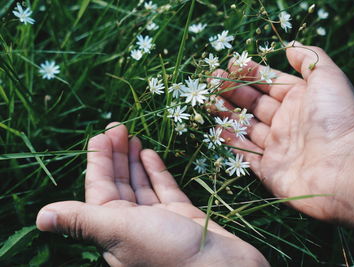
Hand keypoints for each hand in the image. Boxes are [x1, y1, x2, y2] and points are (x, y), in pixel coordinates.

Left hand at [36, 123, 267, 266]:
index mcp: (114, 231)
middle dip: (115, 156)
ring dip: (133, 161)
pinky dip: (155, 172)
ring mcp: (159, 221)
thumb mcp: (121, 232)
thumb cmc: (169, 252)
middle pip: (119, 184)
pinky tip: (149, 155)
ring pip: (140, 185)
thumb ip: (83, 221)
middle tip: (117, 126)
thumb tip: (41, 217)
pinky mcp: (182, 217)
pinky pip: (164, 190)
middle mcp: (134, 226)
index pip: (99, 189)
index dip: (98, 161)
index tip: (101, 134)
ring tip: (131, 136)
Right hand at [213, 42, 353, 238]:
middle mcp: (288, 123)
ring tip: (208, 100)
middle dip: (233, 90)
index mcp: (301, 100)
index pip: (271, 83)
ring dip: (227, 113)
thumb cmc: (336, 118)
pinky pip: (245, 153)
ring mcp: (277, 147)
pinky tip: (216, 127)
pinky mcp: (268, 170)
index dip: (252, 73)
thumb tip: (290, 46)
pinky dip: (231, 141)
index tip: (233, 63)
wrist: (344, 169)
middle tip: (213, 79)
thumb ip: (309, 58)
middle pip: (255, 104)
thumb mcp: (328, 77)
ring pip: (246, 126)